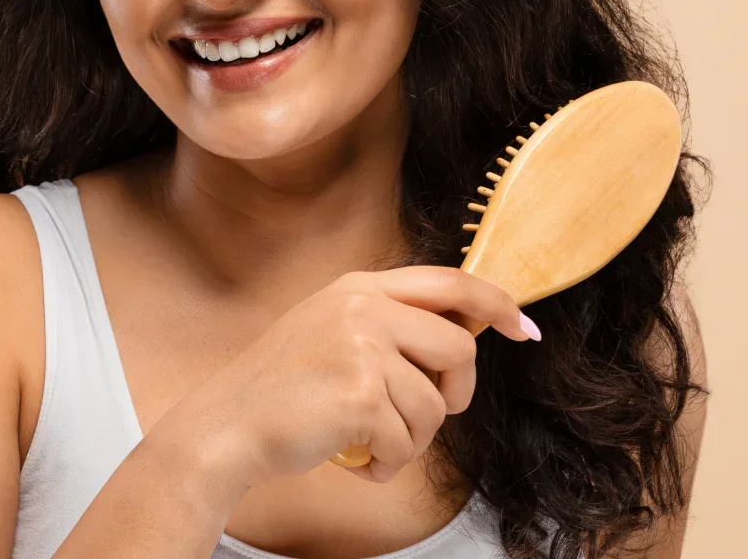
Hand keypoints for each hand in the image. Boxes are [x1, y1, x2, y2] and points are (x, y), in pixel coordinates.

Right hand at [152, 266, 536, 488]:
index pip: (451, 283)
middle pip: (459, 348)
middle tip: (421, 418)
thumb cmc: (279, 392)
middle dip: (455, 395)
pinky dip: (387, 464)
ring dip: (410, 440)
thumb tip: (465, 334)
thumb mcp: (331, 331)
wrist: (223, 427)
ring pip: (436, 406)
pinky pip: (407, 442)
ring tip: (369, 444)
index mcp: (358, 286)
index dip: (496, 305)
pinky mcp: (360, 394)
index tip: (524, 328)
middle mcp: (361, 306)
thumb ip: (388, 324)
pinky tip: (355, 459)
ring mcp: (361, 347)